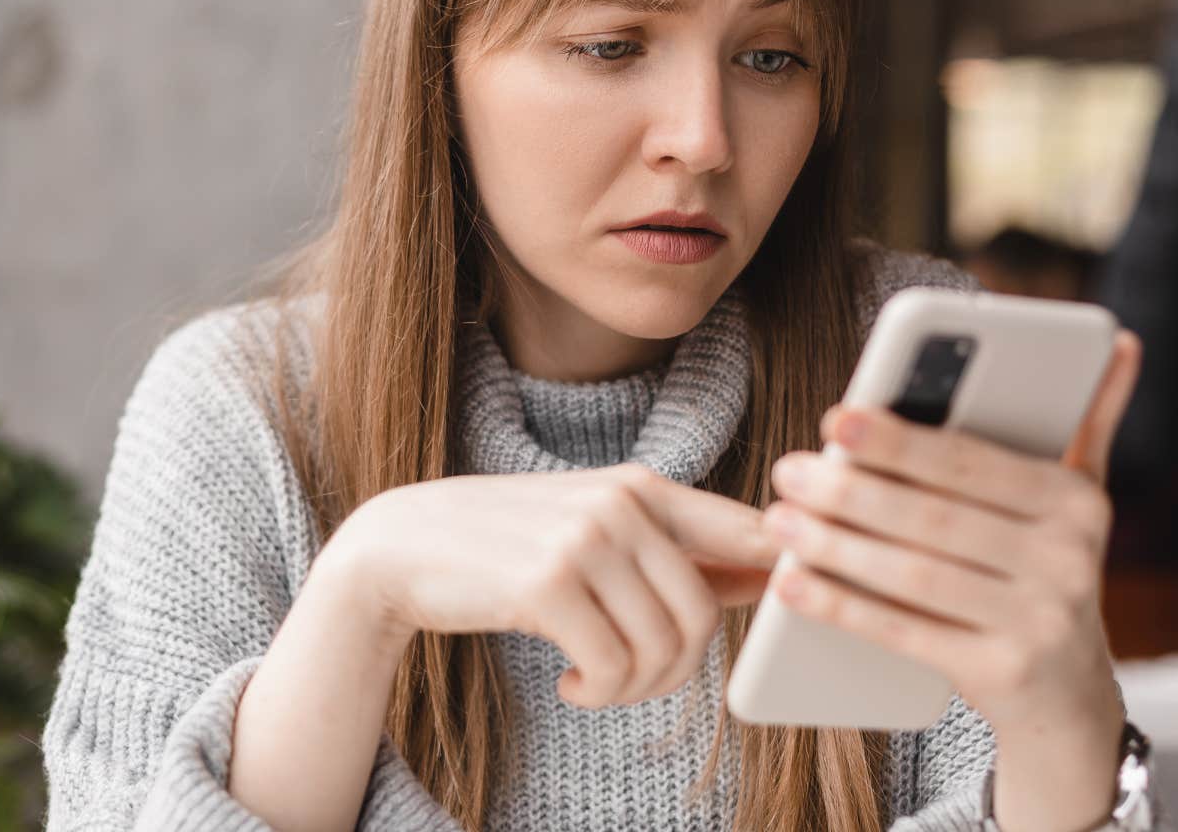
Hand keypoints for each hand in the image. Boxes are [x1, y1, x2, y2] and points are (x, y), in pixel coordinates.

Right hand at [320, 463, 780, 708]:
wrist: (399, 548)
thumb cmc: (504, 546)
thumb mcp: (593, 532)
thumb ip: (674, 550)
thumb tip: (768, 573)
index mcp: (641, 485)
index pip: (747, 532)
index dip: (778, 578)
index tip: (769, 614)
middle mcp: (620, 503)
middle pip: (704, 613)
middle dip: (675, 669)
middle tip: (632, 680)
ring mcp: (584, 538)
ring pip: (663, 646)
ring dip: (634, 688)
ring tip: (598, 682)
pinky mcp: (547, 582)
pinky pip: (613, 666)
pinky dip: (600, 692)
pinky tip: (571, 685)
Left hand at [759, 329, 1141, 738]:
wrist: (1070, 695)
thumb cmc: (1046, 571)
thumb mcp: (1076, 499)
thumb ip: (1086, 420)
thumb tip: (1119, 340)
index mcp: (1076, 502)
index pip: (971, 463)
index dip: (898, 441)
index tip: (835, 418)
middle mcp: (1068, 560)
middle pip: (934, 518)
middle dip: (852, 490)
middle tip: (788, 470)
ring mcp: (1039, 622)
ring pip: (914, 575)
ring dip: (835, 546)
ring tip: (779, 520)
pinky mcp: (1002, 674)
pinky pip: (905, 633)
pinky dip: (842, 606)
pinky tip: (792, 583)